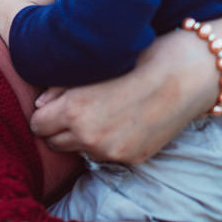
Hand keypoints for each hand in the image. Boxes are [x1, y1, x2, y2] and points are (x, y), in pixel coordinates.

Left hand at [31, 26, 210, 163]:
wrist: (185, 75)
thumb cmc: (135, 62)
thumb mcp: (90, 68)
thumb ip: (57, 89)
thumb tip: (38, 105)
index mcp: (72, 111)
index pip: (37, 125)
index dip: (43, 114)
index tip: (52, 107)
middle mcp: (88, 137)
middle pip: (53, 143)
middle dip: (57, 129)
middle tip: (72, 112)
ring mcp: (111, 151)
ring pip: (78, 151)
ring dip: (80, 138)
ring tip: (99, 116)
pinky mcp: (132, 159)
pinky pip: (104, 156)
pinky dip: (105, 144)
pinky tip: (119, 124)